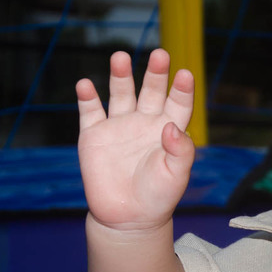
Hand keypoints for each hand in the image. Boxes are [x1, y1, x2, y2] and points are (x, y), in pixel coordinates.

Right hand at [76, 49, 195, 230]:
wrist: (128, 218)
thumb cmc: (159, 196)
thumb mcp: (177, 174)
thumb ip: (181, 150)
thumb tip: (173, 127)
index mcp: (169, 130)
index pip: (178, 103)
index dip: (181, 89)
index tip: (185, 74)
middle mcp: (145, 122)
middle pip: (151, 91)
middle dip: (154, 73)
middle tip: (159, 54)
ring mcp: (119, 126)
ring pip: (120, 93)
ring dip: (120, 75)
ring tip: (121, 57)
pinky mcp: (94, 135)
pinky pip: (90, 111)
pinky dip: (87, 97)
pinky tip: (85, 84)